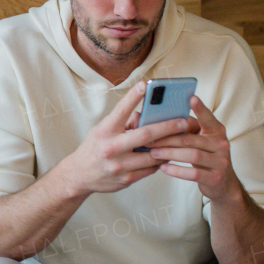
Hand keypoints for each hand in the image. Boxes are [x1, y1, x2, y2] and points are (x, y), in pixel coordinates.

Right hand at [63, 82, 186, 196]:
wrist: (79, 175)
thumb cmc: (94, 148)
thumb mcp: (101, 130)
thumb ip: (123, 122)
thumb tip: (146, 116)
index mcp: (104, 131)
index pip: (121, 110)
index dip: (133, 96)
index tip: (146, 84)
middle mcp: (111, 147)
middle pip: (145, 135)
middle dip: (167, 127)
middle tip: (183, 121)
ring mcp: (119, 165)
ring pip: (153, 155)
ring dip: (169, 147)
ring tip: (182, 139)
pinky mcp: (126, 178)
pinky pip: (150, 169)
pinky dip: (160, 161)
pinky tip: (167, 155)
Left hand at [145, 96, 239, 201]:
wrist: (222, 183)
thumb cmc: (204, 156)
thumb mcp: (201, 141)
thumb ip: (188, 131)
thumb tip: (161, 121)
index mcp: (217, 131)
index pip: (208, 118)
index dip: (200, 108)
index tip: (191, 97)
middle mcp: (222, 144)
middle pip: (191, 139)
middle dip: (168, 139)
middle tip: (149, 139)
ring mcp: (220, 161)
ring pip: (192, 155)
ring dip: (170, 153)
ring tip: (153, 153)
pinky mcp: (215, 178)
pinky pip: (193, 173)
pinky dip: (176, 170)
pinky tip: (163, 167)